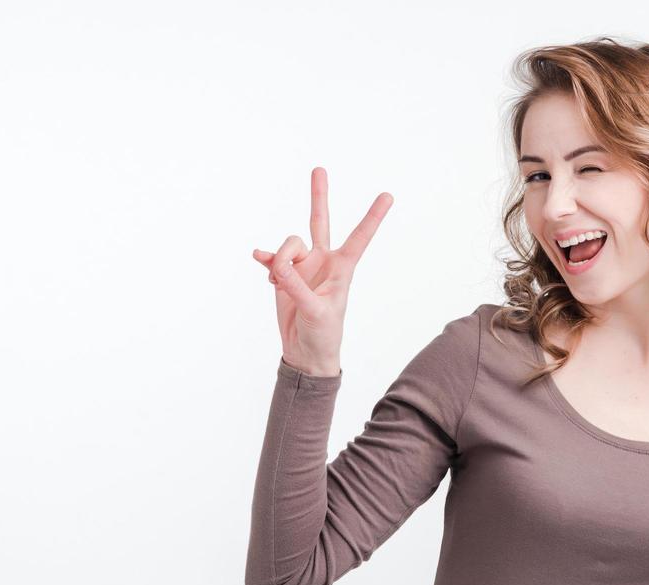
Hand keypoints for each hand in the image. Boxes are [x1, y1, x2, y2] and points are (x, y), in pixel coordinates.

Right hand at [251, 166, 392, 376]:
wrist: (305, 351)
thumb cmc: (323, 333)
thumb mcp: (315, 311)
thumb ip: (296, 285)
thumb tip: (276, 262)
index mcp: (342, 269)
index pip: (359, 238)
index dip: (373, 217)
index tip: (388, 195)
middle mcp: (323, 261)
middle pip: (320, 221)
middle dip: (318, 196)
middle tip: (319, 169)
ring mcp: (302, 267)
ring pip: (288, 244)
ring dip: (279, 258)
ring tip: (277, 281)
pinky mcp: (283, 275)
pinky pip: (271, 258)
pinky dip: (266, 260)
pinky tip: (260, 261)